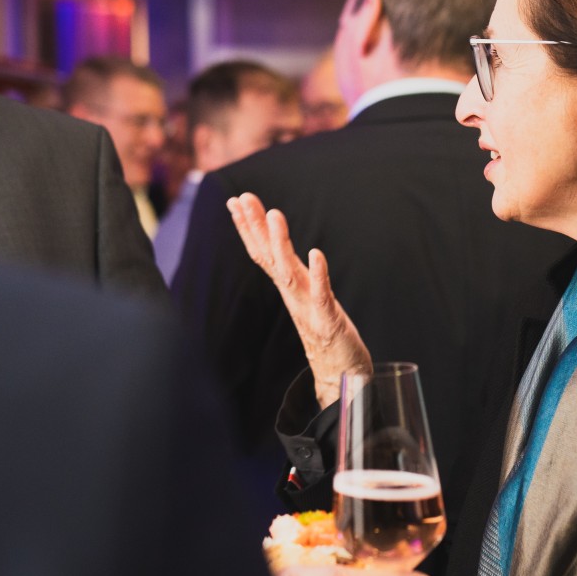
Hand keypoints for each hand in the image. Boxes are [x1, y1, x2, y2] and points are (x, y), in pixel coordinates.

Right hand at [226, 192, 370, 408]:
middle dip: (255, 227)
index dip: (249, 228)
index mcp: (289, 288)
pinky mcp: (328, 322)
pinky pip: (321, 295)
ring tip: (275, 214)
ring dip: (280, 244)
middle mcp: (293, 296)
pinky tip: (315, 253)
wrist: (340, 377)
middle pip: (268, 257)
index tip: (235, 201)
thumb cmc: (327, 335)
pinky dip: (318, 274)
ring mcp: (308, 309)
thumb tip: (282, 252)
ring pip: (288, 273)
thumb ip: (296, 275)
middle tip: (243, 198)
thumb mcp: (308, 298)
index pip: (263, 254)